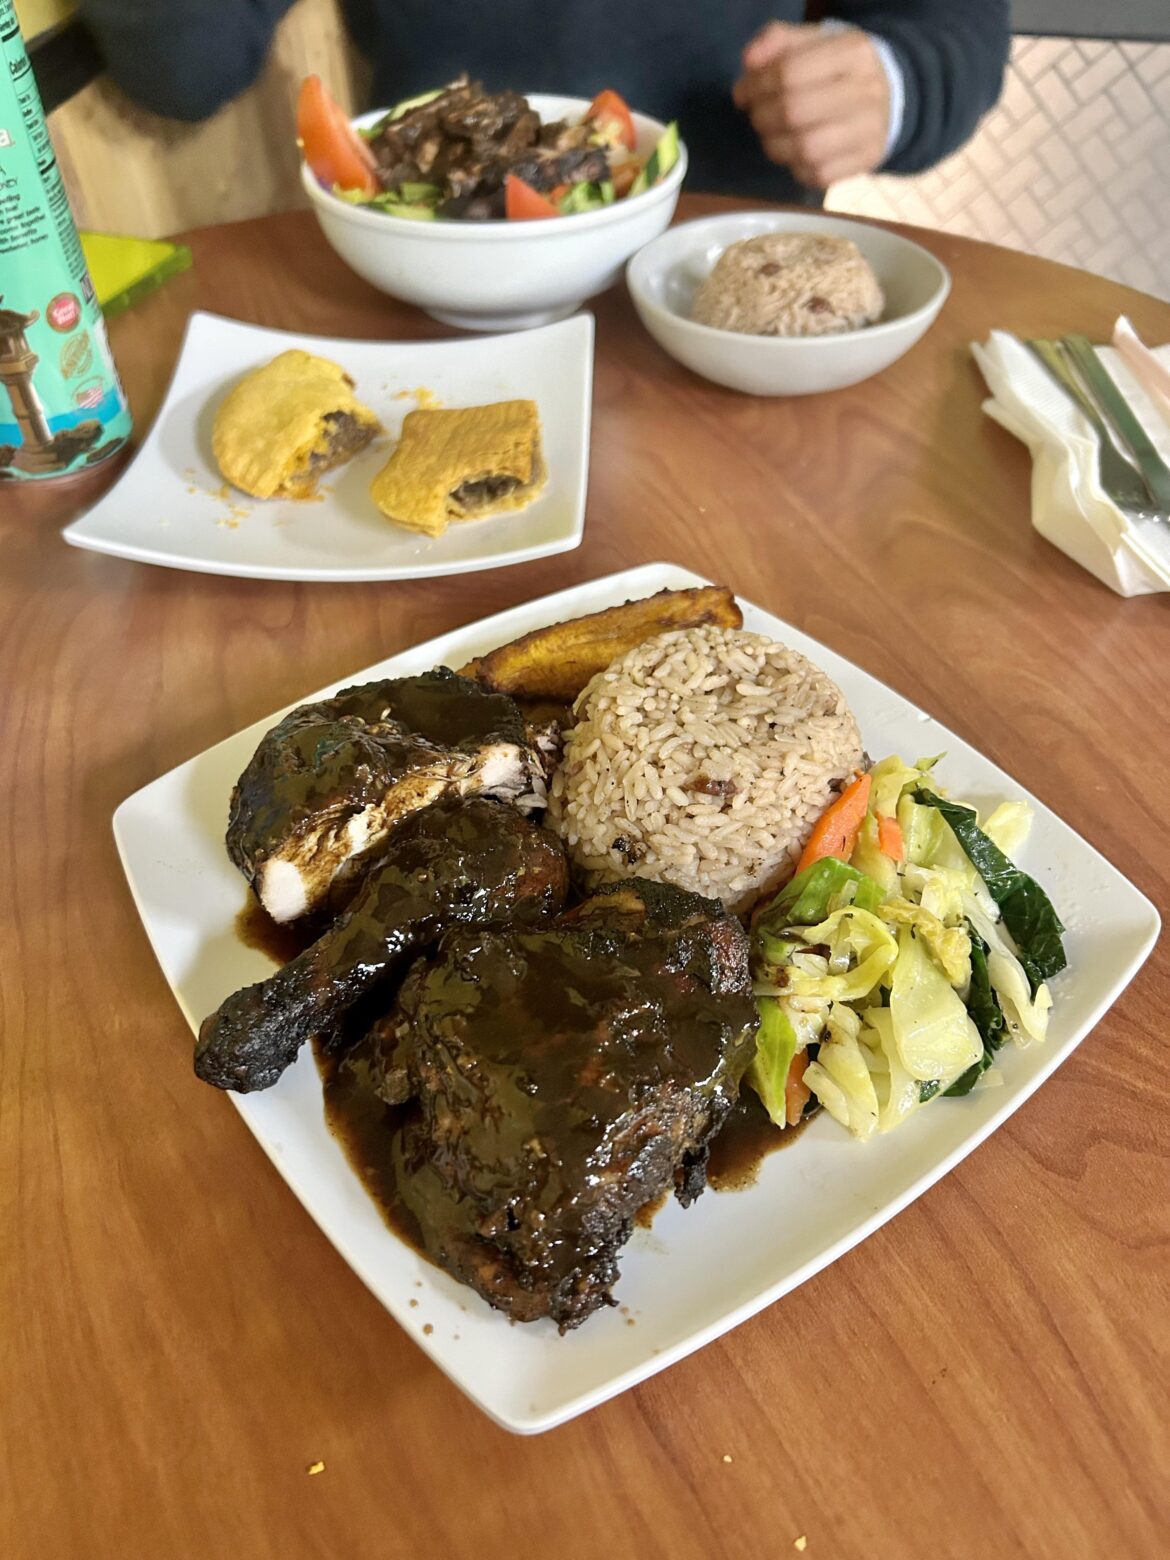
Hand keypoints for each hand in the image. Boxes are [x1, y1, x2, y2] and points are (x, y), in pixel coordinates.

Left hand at [733, 22, 890, 187]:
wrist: (888, 95)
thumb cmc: (837, 69)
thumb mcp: (812, 42)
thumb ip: (776, 41)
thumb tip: (749, 62)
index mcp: (853, 51)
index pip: (789, 73)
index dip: (756, 86)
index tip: (744, 94)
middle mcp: (867, 89)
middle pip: (794, 111)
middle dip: (762, 117)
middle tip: (757, 117)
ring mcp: (870, 128)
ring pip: (805, 149)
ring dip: (775, 147)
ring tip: (771, 136)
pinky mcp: (867, 159)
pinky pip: (819, 175)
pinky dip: (796, 168)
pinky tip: (794, 155)